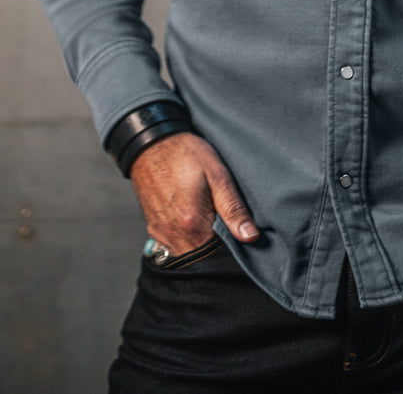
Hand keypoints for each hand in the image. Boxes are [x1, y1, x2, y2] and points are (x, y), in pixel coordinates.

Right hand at [130, 131, 259, 255]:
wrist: (151, 144)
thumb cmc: (185, 154)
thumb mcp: (217, 174)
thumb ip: (233, 207)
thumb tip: (250, 236)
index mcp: (192, 223)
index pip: (220, 254)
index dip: (234, 247)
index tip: (241, 233)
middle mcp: (174, 235)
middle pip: (203, 258)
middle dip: (218, 249)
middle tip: (226, 224)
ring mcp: (161, 235)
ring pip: (189, 255)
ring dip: (202, 244)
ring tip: (210, 220)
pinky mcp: (154, 230)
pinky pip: (174, 247)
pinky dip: (187, 240)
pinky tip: (194, 221)